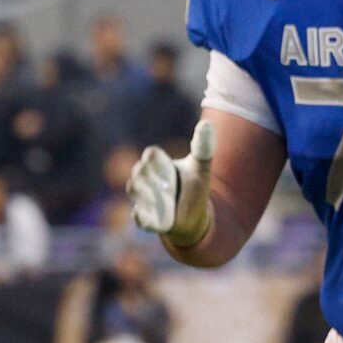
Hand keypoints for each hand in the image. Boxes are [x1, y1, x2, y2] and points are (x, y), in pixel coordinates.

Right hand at [129, 120, 215, 249]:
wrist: (193, 216)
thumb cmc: (194, 187)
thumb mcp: (201, 167)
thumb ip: (203, 146)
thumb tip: (207, 123)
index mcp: (159, 165)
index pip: (151, 156)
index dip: (152, 156)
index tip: (153, 156)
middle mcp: (148, 181)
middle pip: (139, 172)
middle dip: (143, 172)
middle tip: (145, 170)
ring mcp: (146, 199)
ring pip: (135, 191)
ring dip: (139, 190)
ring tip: (145, 191)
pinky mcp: (148, 219)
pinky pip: (139, 217)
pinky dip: (139, 216)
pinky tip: (140, 213)